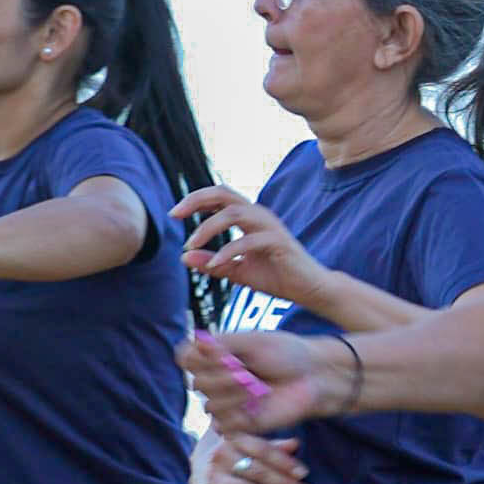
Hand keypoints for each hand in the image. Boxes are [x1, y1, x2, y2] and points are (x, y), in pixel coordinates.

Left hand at [176, 186, 308, 292]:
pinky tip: (213, 265)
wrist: (309, 290)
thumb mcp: (237, 271)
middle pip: (224, 193)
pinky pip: (248, 241)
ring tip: (191, 244)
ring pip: (234, 213)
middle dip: (196, 200)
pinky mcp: (278, 242)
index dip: (195, 199)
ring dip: (208, 227)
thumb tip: (184, 257)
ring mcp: (270, 227)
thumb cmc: (276, 277)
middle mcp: (259, 216)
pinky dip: (227, 251)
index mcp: (249, 217)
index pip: (219, 197)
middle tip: (175, 214)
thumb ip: (212, 263)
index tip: (174, 214)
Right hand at [180, 326, 356, 435]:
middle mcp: (216, 380)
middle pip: (196, 382)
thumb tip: (196, 341)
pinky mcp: (239, 425)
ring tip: (258, 387)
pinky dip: (239, 413)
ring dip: (233, 394)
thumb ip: (221, 343)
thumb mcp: (252, 341)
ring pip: (209, 405)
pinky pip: (223, 423)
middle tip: (248, 371)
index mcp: (215, 356)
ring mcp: (227, 403)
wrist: (313, 377)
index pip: (184, 356)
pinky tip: (258, 403)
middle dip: (221, 375)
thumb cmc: (286, 354)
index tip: (220, 351)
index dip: (198, 356)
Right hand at [192, 422, 310, 483]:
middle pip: (256, 470)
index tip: (303, 473)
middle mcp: (221, 454)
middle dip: (282, 482)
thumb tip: (296, 444)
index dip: (283, 461)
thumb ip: (272, 446)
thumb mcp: (249, 443)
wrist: (198, 458)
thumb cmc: (234, 450)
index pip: (263, 450)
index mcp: (235, 438)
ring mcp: (211, 473)